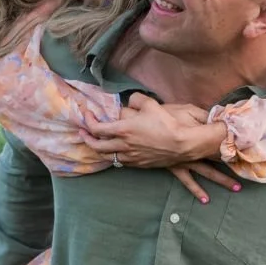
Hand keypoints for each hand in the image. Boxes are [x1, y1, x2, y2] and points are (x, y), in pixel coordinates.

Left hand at [80, 93, 229, 168]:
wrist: (182, 144)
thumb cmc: (166, 123)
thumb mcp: (151, 104)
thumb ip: (136, 99)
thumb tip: (130, 101)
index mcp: (123, 130)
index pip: (97, 128)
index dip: (88, 122)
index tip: (87, 116)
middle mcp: (123, 145)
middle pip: (97, 146)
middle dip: (87, 139)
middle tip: (83, 133)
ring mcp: (131, 157)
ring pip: (108, 157)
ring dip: (99, 150)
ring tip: (97, 144)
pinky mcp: (139, 164)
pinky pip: (121, 162)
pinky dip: (115, 156)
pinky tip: (116, 152)